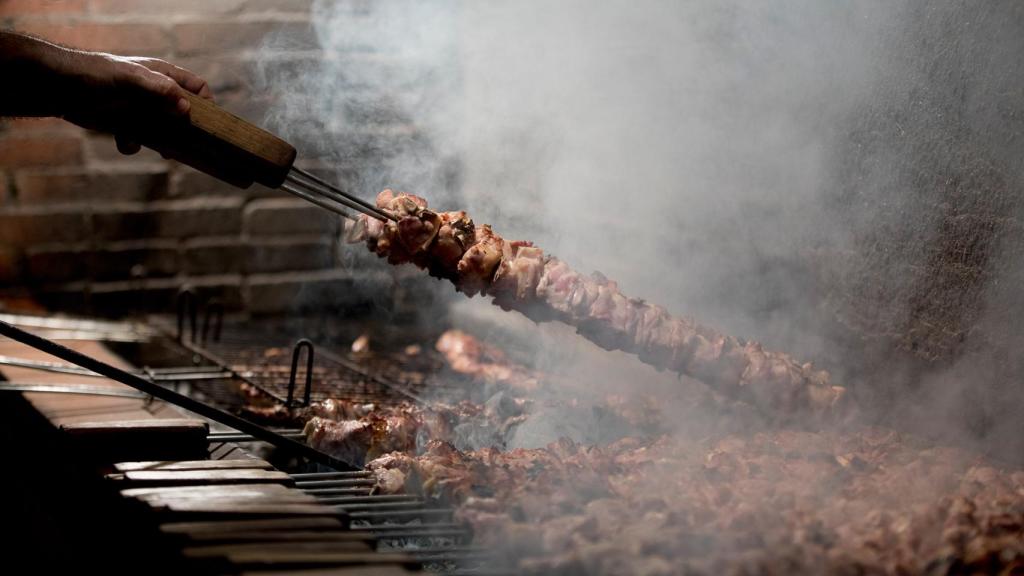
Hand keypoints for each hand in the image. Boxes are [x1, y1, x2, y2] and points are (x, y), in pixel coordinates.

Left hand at [52, 50, 213, 153]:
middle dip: (185, 130)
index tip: (206, 123)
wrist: (60, 88)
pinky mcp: (125, 124)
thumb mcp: (131, 79)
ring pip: (163, 131)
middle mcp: (156, 93)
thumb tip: (186, 109)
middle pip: (184, 113)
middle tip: (187, 145)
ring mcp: (141, 110)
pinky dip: (132, 144)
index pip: (197, 87)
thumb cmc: (96, 75)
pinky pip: (138, 140)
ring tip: (161, 151)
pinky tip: (123, 140)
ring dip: (161, 142)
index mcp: (162, 76)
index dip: (205, 104)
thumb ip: (160, 90)